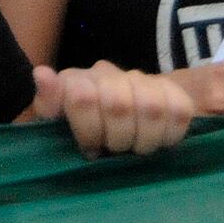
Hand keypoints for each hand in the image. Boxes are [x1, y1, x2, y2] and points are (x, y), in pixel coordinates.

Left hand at [27, 62, 194, 155]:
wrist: (105, 131)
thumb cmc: (76, 133)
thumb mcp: (53, 124)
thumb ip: (48, 102)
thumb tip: (43, 73)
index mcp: (75, 80)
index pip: (83, 96)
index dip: (89, 131)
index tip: (90, 148)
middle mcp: (107, 73)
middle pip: (119, 105)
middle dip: (117, 138)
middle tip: (114, 149)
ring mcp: (140, 79)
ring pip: (151, 107)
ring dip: (144, 138)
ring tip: (135, 147)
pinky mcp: (171, 91)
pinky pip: (180, 109)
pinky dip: (170, 133)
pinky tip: (158, 141)